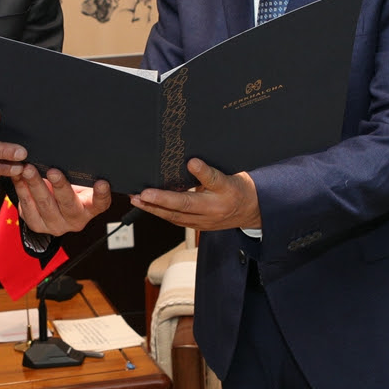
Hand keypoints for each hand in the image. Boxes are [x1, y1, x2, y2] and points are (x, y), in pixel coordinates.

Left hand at [13, 166, 111, 234]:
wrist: (52, 203)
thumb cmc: (69, 187)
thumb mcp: (77, 181)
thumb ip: (77, 172)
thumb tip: (70, 151)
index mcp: (90, 208)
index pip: (100, 203)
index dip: (101, 194)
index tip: (102, 183)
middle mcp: (75, 220)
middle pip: (69, 204)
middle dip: (60, 186)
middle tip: (53, 171)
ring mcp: (55, 224)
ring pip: (45, 205)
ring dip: (35, 185)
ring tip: (29, 170)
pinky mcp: (37, 224)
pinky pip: (27, 207)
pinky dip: (21, 189)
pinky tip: (18, 176)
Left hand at [129, 159, 260, 230]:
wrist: (251, 211)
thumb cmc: (239, 190)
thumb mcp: (231, 176)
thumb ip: (211, 172)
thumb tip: (192, 163)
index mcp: (224, 193)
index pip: (212, 181)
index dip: (201, 173)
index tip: (191, 163)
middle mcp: (212, 210)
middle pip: (184, 206)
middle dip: (160, 201)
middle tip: (142, 194)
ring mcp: (204, 221)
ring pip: (176, 217)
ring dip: (154, 209)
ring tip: (137, 200)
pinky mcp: (198, 226)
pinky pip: (177, 221)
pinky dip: (161, 214)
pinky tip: (148, 207)